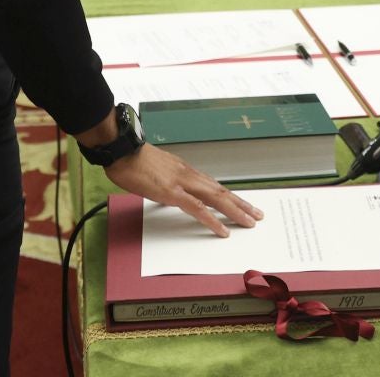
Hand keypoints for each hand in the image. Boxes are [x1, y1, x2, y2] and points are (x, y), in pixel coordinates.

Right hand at [103, 144, 263, 237]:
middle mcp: (189, 175)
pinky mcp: (172, 192)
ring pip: (216, 198)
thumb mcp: (156, 172)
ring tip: (249, 222)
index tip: (242, 204)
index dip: (230, 196)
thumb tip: (171, 194)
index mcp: (185, 171)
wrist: (122, 149)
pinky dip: (212, 220)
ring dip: (235, 211)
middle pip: (221, 192)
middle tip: (257, 215)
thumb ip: (167, 182)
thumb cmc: (134, 160)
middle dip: (241, 204)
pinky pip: (197, 209)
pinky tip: (222, 229)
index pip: (213, 186)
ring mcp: (182, 183)